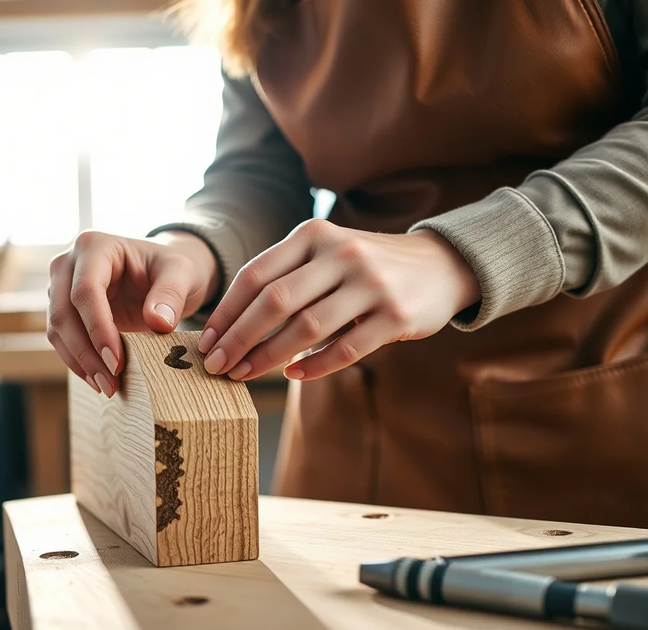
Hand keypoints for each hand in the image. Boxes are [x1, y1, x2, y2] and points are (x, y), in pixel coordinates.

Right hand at [47, 230, 218, 396]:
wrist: (162, 274)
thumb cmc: (171, 269)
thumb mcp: (181, 274)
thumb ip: (171, 294)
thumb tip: (158, 323)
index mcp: (94, 246)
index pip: (85, 290)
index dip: (97, 328)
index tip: (117, 361)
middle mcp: (68, 264)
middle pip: (63, 312)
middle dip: (86, 352)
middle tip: (111, 383)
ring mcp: (60, 287)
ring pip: (57, 329)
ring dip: (79, 362)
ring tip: (107, 386)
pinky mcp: (63, 310)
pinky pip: (62, 339)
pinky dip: (78, 362)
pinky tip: (98, 379)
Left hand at [197, 219, 480, 381]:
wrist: (440, 265)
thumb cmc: (366, 267)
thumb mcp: (326, 254)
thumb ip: (286, 277)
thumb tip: (230, 325)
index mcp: (314, 235)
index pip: (256, 275)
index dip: (227, 312)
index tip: (206, 341)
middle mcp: (341, 253)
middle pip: (275, 302)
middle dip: (239, 338)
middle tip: (217, 366)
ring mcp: (371, 283)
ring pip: (306, 328)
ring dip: (269, 357)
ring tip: (246, 375)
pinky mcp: (396, 315)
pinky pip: (346, 348)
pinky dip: (314, 367)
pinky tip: (293, 376)